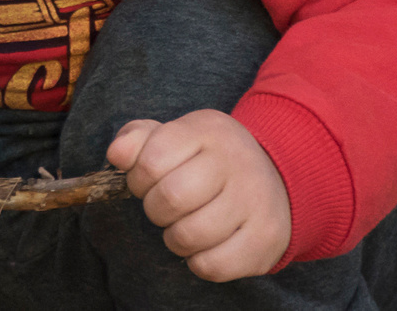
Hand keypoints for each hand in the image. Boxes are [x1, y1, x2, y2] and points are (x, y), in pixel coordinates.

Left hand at [107, 109, 291, 281]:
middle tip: (166, 207)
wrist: (279, 180)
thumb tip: (117, 155)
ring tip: (185, 225)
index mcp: (209, 131)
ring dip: (175, 238)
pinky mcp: (266, 240)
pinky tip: (205, 245)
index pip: (151, 159)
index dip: (138, 178)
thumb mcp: (176, 137)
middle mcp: (237, 162)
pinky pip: (212, 266)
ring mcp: (256, 202)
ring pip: (189, 236)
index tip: (148, 181)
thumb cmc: (209, 160)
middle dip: (155, 209)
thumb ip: (139, 139)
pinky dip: (198, 261)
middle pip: (170, 198)